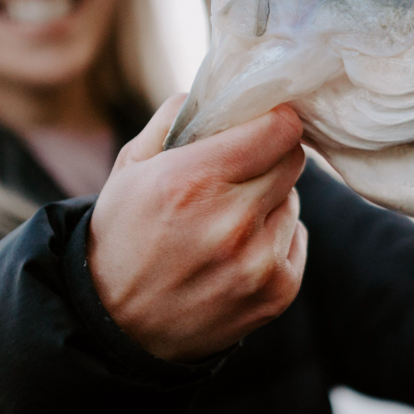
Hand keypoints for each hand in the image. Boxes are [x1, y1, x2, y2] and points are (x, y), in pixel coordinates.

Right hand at [88, 94, 307, 360]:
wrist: (116, 327)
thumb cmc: (123, 237)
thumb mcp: (131, 167)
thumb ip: (177, 118)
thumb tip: (224, 86)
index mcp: (193, 180)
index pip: (279, 129)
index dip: (274, 120)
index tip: (264, 123)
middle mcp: (231, 222)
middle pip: (292, 160)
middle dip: (270, 156)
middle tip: (242, 169)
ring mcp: (258, 261)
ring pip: (293, 200)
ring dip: (270, 200)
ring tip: (229, 218)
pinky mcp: (276, 292)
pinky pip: (297, 238)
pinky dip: (276, 237)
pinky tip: (238, 249)